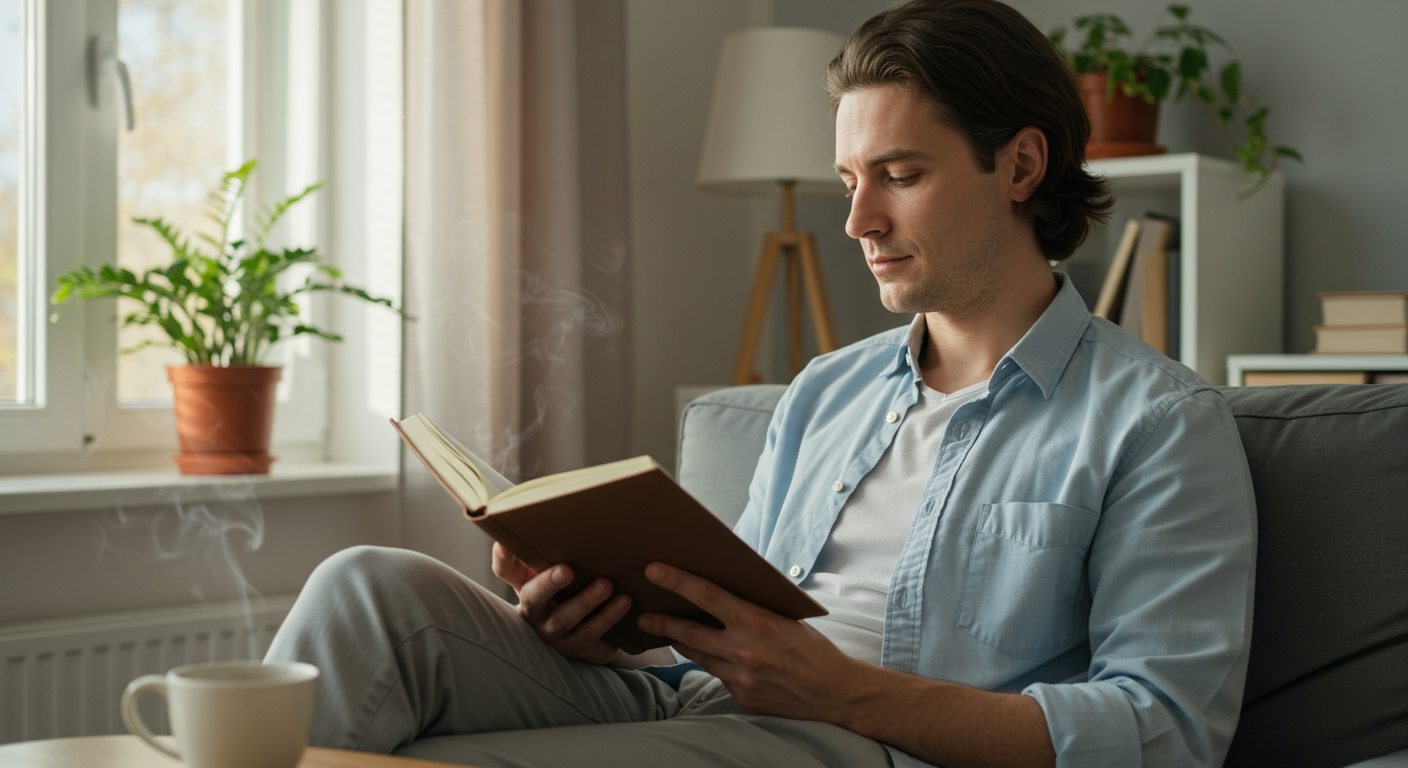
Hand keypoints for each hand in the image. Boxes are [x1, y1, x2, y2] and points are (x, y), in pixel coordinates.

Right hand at [491, 542, 631, 664]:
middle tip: (567, 569)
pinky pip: (590, 633)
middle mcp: (535, 611)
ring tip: (606, 585)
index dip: (504, 555)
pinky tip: (624, 601)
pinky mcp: (576, 647)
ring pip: (564, 618)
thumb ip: (560, 549)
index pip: (505, 569)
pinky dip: (608, 617)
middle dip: (548, 583)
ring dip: (585, 601)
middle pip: (533, 598)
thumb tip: (566, 509)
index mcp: (527, 585)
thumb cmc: (578, 590)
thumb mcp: (566, 571)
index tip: (506, 540)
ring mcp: (553, 632)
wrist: (600, 632)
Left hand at [637, 562, 863, 720]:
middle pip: (689, 632)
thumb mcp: (786, 617)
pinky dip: (713, 663)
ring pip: (698, 656)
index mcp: (758, 622)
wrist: (835, 692)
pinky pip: (718, 675)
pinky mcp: (742, 696)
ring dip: (680, 643)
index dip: (677, 581)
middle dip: (662, 621)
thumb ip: (752, 607)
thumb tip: (720, 591)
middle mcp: (745, 650)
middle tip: (643, 614)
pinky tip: (712, 656)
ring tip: (666, 632)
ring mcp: (741, 677)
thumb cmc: (812, 648)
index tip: (654, 570)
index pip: (707, 596)